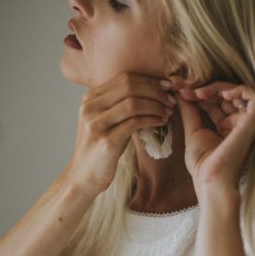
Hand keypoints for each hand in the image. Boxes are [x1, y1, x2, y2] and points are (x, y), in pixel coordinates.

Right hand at [66, 72, 175, 197]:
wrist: (83, 177)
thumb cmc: (99, 150)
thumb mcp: (104, 121)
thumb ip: (118, 105)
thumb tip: (150, 90)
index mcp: (90, 98)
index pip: (125, 78)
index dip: (149, 81)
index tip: (167, 87)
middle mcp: (90, 107)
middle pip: (130, 87)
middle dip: (155, 92)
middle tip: (171, 100)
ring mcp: (96, 124)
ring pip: (133, 103)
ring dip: (156, 106)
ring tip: (168, 112)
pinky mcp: (105, 141)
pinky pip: (134, 123)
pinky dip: (152, 120)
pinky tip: (161, 123)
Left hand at [170, 76, 254, 196]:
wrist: (211, 180)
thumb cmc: (203, 165)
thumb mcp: (193, 132)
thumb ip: (190, 111)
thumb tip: (181, 92)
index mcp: (226, 127)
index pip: (215, 101)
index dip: (199, 92)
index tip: (179, 90)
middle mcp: (238, 124)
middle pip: (226, 95)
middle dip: (205, 87)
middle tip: (185, 87)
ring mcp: (247, 123)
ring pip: (239, 92)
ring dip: (218, 87)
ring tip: (199, 92)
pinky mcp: (254, 123)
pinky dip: (240, 90)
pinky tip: (222, 94)